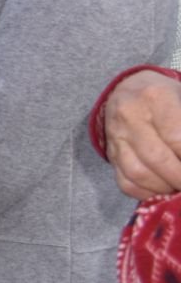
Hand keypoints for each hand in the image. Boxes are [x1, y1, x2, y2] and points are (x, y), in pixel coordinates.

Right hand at [105, 70, 180, 199]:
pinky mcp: (110, 152)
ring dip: (164, 188)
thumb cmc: (166, 97)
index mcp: (155, 97)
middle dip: (180, 178)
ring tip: (178, 187)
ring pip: (138, 172)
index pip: (176, 138)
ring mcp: (116, 135)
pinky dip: (146, 193)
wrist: (129, 89)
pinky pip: (124, 182)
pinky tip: (162, 190)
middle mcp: (129, 115)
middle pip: (157, 158)